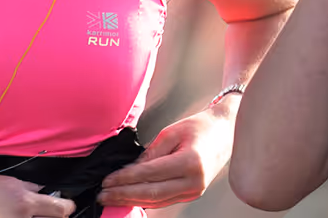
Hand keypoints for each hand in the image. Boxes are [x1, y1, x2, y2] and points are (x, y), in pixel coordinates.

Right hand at [0, 172, 73, 217]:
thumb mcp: (5, 182)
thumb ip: (27, 189)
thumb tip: (42, 193)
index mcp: (23, 203)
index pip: (61, 210)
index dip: (66, 207)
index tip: (66, 206)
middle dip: (50, 215)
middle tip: (40, 210)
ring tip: (15, 211)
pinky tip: (5, 214)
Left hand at [98, 105, 234, 207]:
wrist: (225, 132)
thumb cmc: (201, 127)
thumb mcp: (171, 132)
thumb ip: (150, 153)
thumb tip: (130, 170)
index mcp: (190, 163)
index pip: (150, 174)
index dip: (126, 179)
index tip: (107, 180)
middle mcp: (194, 182)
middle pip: (152, 193)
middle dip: (124, 195)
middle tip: (103, 194)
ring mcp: (194, 191)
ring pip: (157, 201)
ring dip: (132, 201)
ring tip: (112, 198)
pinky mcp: (192, 194)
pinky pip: (165, 200)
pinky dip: (145, 200)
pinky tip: (130, 198)